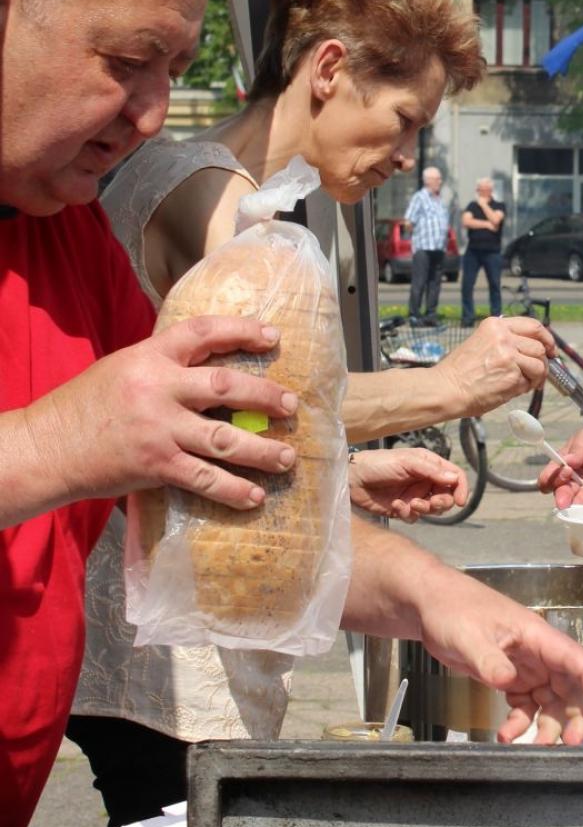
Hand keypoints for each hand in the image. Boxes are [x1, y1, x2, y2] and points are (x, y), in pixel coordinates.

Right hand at [40, 317, 297, 510]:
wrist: (46, 447)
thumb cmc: (85, 406)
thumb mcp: (122, 368)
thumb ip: (164, 366)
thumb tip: (211, 368)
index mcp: (149, 356)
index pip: (203, 332)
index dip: (241, 330)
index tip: (273, 336)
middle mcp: (158, 388)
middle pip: (226, 386)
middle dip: (266, 395)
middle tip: (292, 405)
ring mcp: (159, 429)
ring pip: (224, 438)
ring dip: (262, 451)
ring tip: (288, 458)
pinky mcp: (155, 465)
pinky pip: (204, 479)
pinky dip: (233, 489)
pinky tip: (254, 496)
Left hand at [348, 446, 467, 519]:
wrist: (352, 479)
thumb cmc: (378, 464)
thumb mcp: (406, 462)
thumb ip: (431, 470)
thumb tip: (455, 478)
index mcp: (429, 465)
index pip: (454, 477)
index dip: (461, 488)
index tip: (460, 501)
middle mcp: (425, 481)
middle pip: (447, 497)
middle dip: (441, 503)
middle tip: (429, 504)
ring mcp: (414, 496)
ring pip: (432, 509)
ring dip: (424, 509)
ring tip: (409, 504)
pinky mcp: (402, 509)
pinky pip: (415, 517)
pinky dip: (408, 514)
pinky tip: (395, 506)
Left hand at [414, 578, 582, 743]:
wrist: (431, 608)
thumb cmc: (454, 610)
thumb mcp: (469, 636)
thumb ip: (490, 660)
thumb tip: (508, 683)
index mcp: (536, 636)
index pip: (572, 657)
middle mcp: (538, 654)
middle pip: (569, 687)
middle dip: (575, 715)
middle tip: (571, 742)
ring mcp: (525, 668)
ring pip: (550, 702)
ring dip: (547, 726)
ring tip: (535, 747)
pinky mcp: (510, 680)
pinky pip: (525, 707)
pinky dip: (520, 723)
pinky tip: (506, 735)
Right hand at [439, 315, 553, 415]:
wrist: (446, 389)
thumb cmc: (460, 372)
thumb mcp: (481, 342)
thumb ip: (505, 341)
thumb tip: (532, 350)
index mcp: (495, 325)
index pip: (533, 325)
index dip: (547, 338)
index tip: (551, 348)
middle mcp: (504, 337)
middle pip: (539, 346)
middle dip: (542, 361)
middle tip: (537, 373)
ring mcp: (509, 355)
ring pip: (539, 364)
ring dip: (536, 376)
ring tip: (523, 383)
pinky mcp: (512, 375)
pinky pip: (530, 381)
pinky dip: (525, 388)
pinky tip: (511, 389)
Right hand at [538, 426, 582, 506]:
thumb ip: (578, 448)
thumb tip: (567, 461)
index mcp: (565, 465)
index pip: (550, 475)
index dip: (552, 476)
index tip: (565, 472)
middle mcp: (572, 481)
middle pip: (560, 492)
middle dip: (561, 496)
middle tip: (564, 500)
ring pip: (574, 504)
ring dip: (573, 508)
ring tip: (575, 508)